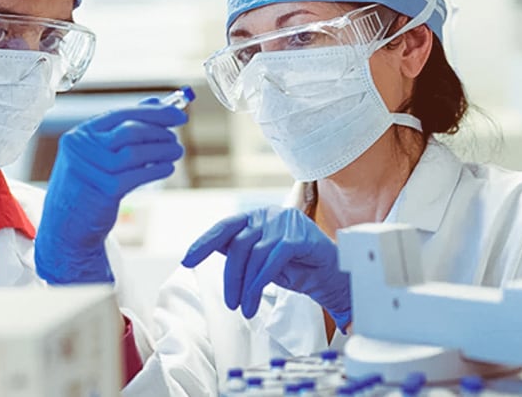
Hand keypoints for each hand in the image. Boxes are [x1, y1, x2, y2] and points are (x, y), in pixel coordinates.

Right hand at [35, 100, 187, 283]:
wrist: (67, 225)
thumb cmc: (86, 186)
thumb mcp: (98, 154)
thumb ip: (123, 127)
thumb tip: (154, 102)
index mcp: (80, 134)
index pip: (122, 114)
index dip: (154, 112)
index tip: (178, 114)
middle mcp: (81, 148)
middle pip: (129, 131)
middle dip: (159, 132)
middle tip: (176, 138)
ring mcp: (91, 169)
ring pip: (135, 153)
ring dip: (162, 150)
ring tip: (176, 152)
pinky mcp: (103, 190)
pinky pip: (137, 175)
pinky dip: (156, 169)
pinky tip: (167, 168)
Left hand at [181, 206, 351, 329]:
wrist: (334, 277)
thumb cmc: (298, 268)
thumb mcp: (262, 261)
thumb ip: (240, 253)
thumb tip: (211, 251)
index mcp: (258, 217)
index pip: (225, 226)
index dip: (204, 242)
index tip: (187, 260)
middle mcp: (270, 215)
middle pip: (238, 245)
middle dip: (231, 277)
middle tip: (231, 302)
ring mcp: (286, 222)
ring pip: (253, 254)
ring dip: (245, 286)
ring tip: (245, 308)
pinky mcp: (299, 236)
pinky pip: (272, 260)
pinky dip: (259, 283)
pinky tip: (255, 300)